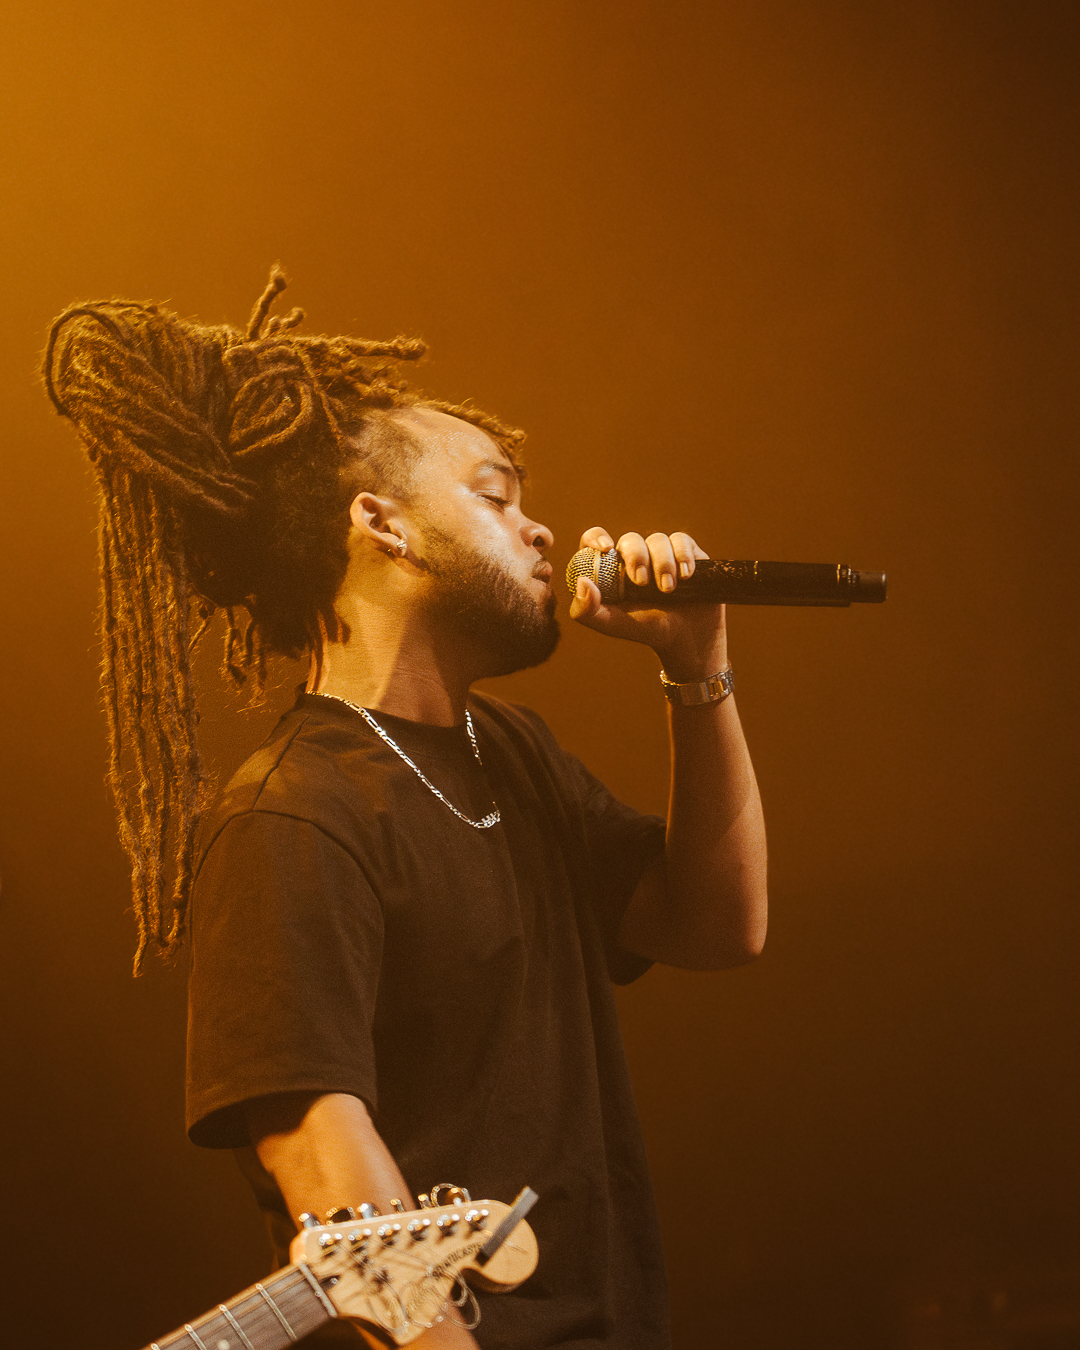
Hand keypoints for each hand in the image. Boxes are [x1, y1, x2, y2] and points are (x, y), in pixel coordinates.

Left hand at [569, 526, 728, 680]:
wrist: (689, 638)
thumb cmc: (647, 630)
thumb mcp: (614, 624)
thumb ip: (588, 611)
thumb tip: (581, 582)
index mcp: (612, 570)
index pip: (595, 541)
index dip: (596, 538)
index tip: (606, 548)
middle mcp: (635, 557)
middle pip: (630, 539)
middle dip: (637, 557)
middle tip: (642, 582)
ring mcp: (661, 554)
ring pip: (657, 539)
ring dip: (663, 563)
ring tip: (668, 590)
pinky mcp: (686, 553)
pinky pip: (681, 540)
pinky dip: (682, 555)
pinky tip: (686, 576)